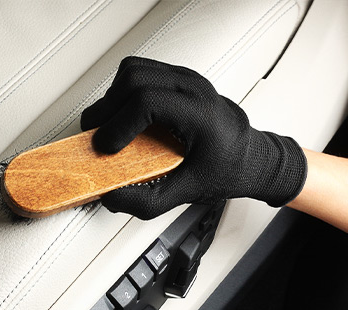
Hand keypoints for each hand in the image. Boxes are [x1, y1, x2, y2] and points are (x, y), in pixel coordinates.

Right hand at [81, 56, 306, 219]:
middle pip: (135, 79)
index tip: (107, 147)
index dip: (118, 124)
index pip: (148, 102)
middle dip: (107, 109)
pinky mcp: (175, 79)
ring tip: (109, 125)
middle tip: (98, 136)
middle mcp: (194, 89)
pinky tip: (123, 114)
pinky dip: (122, 91)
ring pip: (134, 70)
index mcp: (201, 115)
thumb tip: (112, 196)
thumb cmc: (227, 168)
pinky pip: (139, 71)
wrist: (248, 156)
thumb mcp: (188, 193)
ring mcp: (185, 79)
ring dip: (113, 97)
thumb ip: (147, 200)